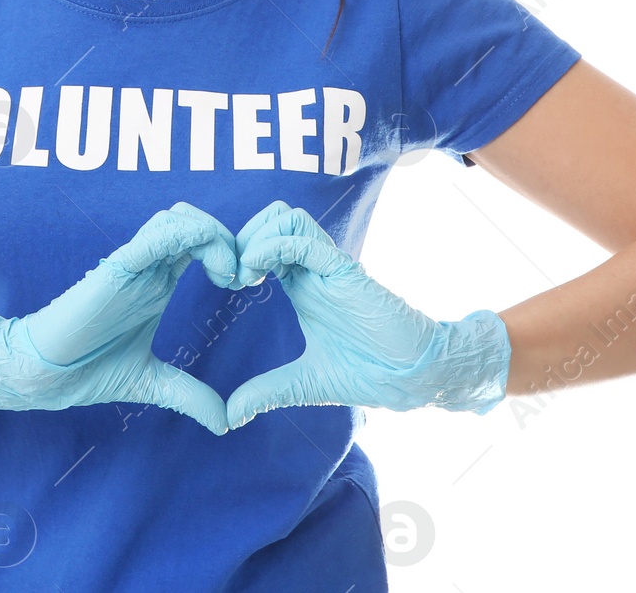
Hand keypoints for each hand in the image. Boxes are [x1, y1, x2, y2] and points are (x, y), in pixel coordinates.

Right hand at [0, 202, 238, 434]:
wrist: (45, 375)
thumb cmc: (89, 369)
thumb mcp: (153, 384)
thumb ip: (189, 396)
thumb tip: (225, 423)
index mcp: (159, 283)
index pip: (200, 242)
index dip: (230, 252)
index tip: (247, 285)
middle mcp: (149, 267)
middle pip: (193, 219)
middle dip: (228, 238)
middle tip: (244, 276)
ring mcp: (133, 265)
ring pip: (177, 217)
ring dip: (212, 235)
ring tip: (228, 275)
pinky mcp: (117, 270)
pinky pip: (155, 237)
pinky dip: (187, 237)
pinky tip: (209, 271)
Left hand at [225, 201, 511, 429]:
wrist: (410, 378)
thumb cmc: (366, 373)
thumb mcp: (302, 383)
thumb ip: (265, 392)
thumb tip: (227, 418)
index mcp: (303, 285)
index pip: (266, 241)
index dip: (240, 252)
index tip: (226, 283)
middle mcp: (314, 269)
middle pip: (275, 217)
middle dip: (245, 235)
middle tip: (232, 274)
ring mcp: (330, 267)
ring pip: (289, 217)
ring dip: (258, 237)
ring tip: (246, 273)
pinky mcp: (346, 273)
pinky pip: (306, 241)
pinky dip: (275, 247)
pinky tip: (259, 274)